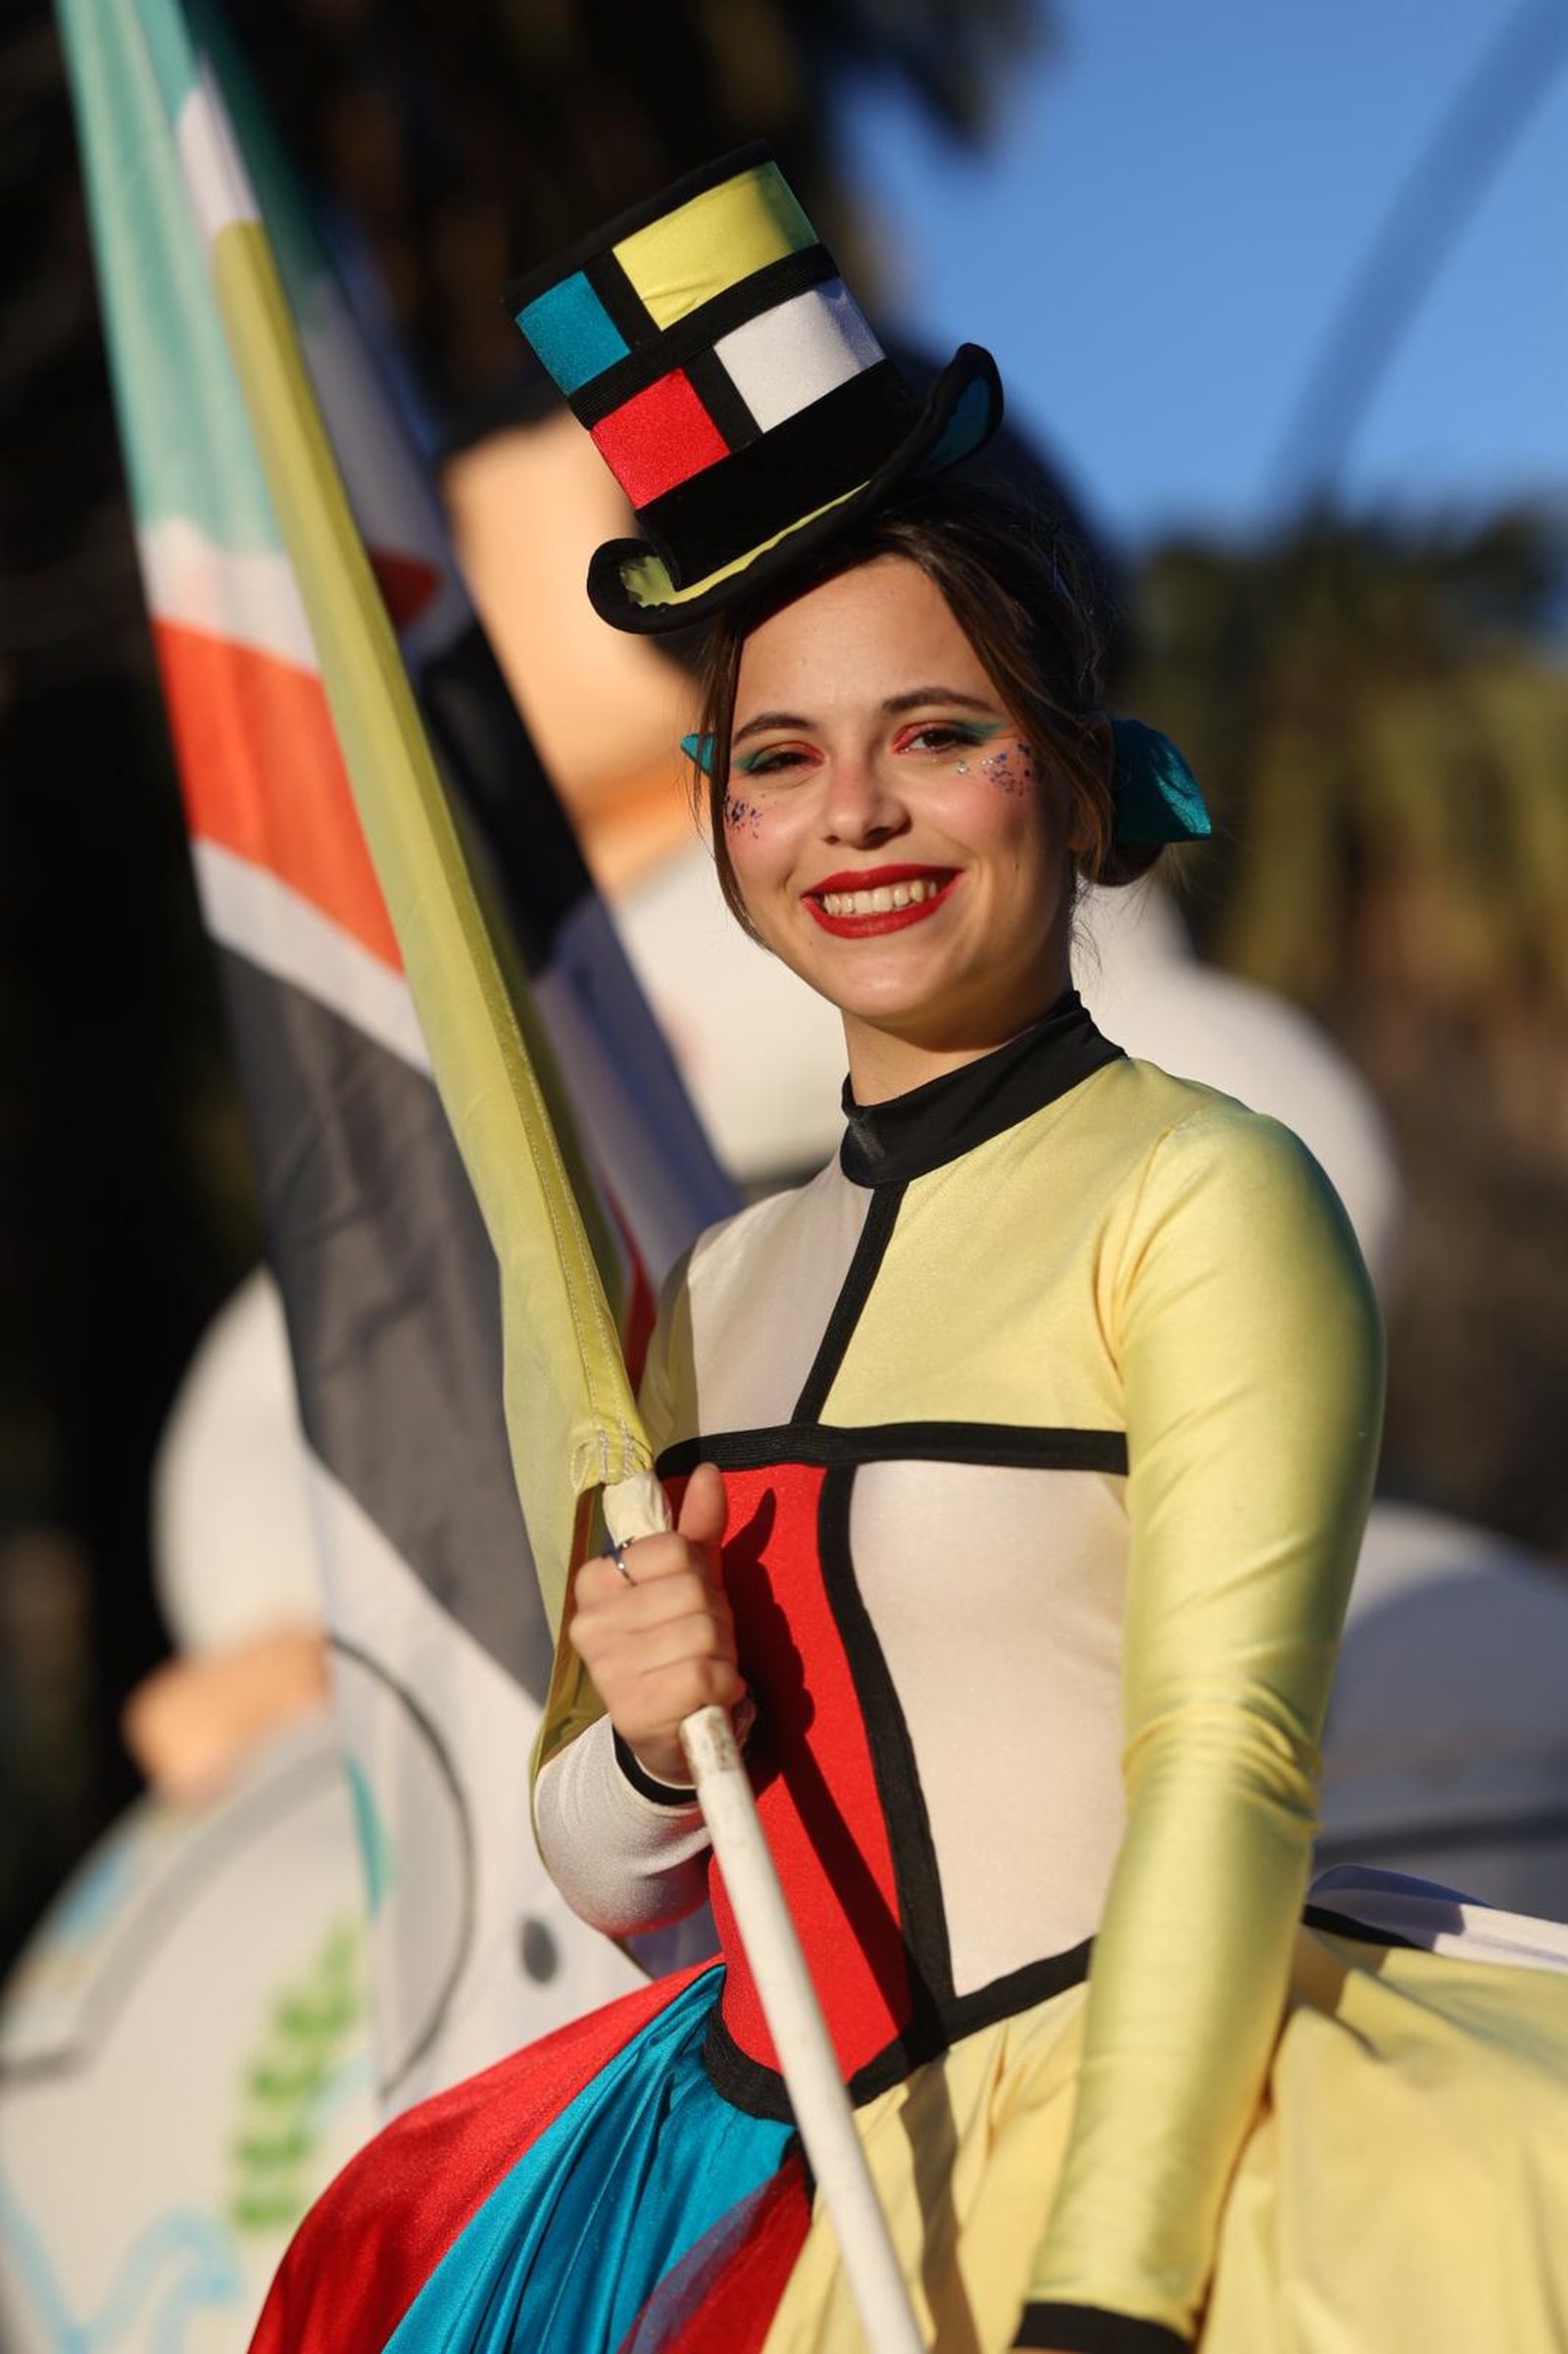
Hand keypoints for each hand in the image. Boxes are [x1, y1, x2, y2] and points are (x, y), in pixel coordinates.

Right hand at [568, 1463, 744, 1787]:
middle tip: (703, 1643)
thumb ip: (697, 1528)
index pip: (673, 1548)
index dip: (700, 1574)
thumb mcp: (688, 1581)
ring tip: (704, 1670)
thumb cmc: (677, 1645)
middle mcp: (589, 1623)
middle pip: (693, 1589)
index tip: (691, 1602)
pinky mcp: (633, 1711)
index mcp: (596, 1581)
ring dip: (723, 1654)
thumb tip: (709, 1472)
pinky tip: (706, 1697)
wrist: (667, 1732)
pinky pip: (704, 1674)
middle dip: (717, 1618)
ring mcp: (607, 1670)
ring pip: (703, 1632)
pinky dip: (723, 1685)